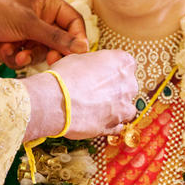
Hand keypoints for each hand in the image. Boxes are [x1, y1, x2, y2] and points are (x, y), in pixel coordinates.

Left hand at [0, 0, 88, 67]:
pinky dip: (17, 58)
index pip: (73, 21)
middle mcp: (40, 17)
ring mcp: (27, 33)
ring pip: (44, 52)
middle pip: (61, 40)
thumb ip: (56, 38)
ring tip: (18, 54)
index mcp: (46, 1)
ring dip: (31, 55)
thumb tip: (85, 48)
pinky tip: (5, 52)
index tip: (78, 52)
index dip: (77, 37)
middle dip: (54, 51)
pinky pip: (27, 59)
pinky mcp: (15, 47)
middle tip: (52, 60)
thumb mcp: (28, 23)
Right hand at [22, 50, 137, 140]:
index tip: (100, 71)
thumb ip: (94, 63)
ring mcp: (123, 107)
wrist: (55, 102)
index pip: (125, 63)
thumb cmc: (65, 76)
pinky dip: (110, 124)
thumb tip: (91, 67)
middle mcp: (129, 84)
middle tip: (95, 89)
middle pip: (128, 86)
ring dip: (116, 107)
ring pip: (126, 108)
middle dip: (115, 88)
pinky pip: (117, 126)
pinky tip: (96, 119)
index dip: (111, 68)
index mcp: (123, 62)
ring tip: (96, 107)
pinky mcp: (114, 125)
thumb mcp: (79, 58)